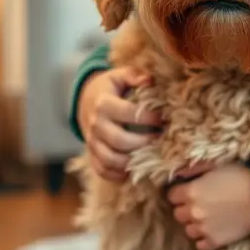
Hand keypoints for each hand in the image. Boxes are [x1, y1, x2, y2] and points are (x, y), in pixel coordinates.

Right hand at [78, 67, 161, 181]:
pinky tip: (134, 168)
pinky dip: (118, 174)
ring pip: (111, 160)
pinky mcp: (92, 155)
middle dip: (144, 142)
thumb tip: (149, 80)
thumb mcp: (118, 76)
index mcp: (103, 104)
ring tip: (149, 155)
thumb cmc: (109, 88)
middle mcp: (95, 125)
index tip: (164, 119)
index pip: (129, 114)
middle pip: (120, 141)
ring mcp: (92, 142)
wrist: (85, 101)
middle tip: (160, 139)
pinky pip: (103, 170)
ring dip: (133, 161)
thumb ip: (134, 75)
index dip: (150, 118)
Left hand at [168, 162, 249, 249]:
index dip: (180, 193)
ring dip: (195, 224)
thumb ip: (193, 169)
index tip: (190, 191)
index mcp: (191, 192)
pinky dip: (204, 239)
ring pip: (188, 230)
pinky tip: (214, 229)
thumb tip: (178, 174)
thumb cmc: (241, 177)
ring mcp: (203, 228)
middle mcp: (193, 212)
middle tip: (201, 204)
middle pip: (178, 214)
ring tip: (209, 217)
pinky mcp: (215, 242)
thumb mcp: (216, 165)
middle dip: (186, 209)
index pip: (172, 196)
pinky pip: (200, 245)